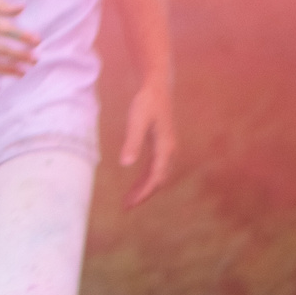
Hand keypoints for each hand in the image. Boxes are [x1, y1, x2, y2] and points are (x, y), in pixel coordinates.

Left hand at [119, 80, 175, 206]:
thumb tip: (125, 164)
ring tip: (129, 199)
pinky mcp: (162, 146)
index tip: (130, 204)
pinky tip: (136, 183)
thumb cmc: (146, 103)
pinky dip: (146, 178)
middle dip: (144, 194)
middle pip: (159, 180)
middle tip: (126, 206)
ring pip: (158, 175)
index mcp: (165, 148)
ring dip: (145, 188)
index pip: (155, 178)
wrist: (157, 88)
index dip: (143, 193)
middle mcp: (170, 152)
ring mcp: (167, 149)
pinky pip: (156, 168)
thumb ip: (132, 142)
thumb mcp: (136, 121)